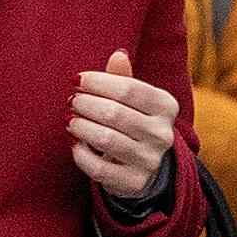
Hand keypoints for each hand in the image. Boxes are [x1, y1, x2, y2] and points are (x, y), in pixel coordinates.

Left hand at [69, 50, 182, 203]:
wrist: (146, 166)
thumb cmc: (133, 122)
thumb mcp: (134, 99)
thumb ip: (123, 78)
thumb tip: (118, 54)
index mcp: (166, 106)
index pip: (128, 89)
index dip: (98, 82)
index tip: (76, 80)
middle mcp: (163, 134)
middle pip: (115, 113)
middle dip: (87, 104)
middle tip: (71, 101)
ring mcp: (150, 160)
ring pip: (106, 140)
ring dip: (82, 127)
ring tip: (70, 120)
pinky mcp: (133, 182)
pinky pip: (99, 168)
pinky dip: (82, 155)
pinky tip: (75, 144)